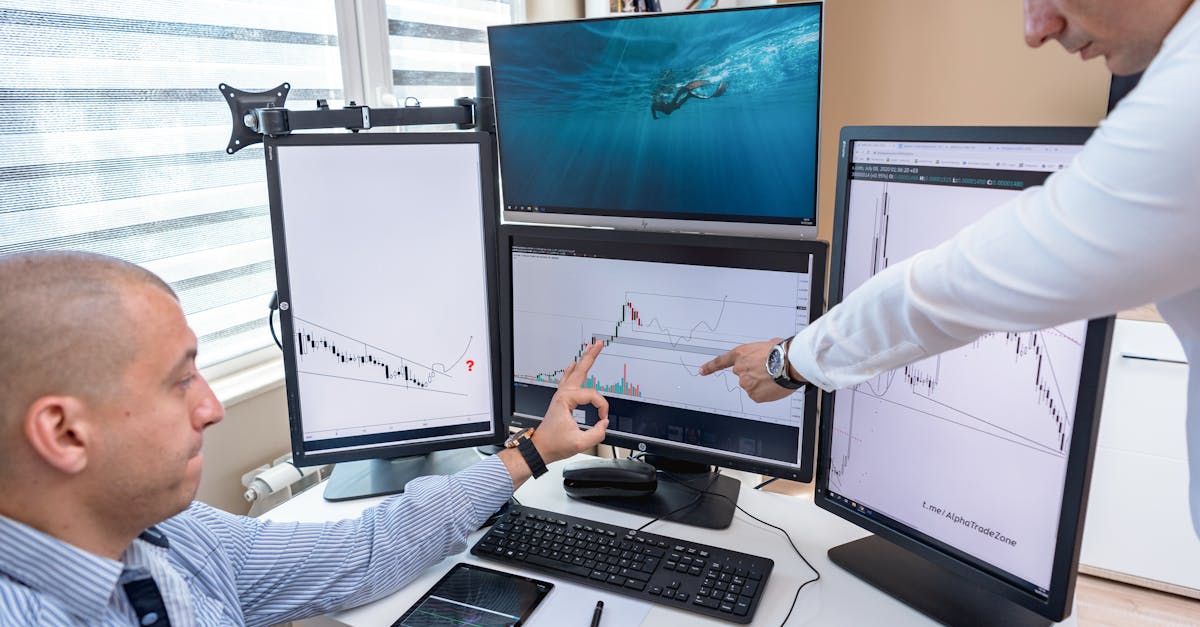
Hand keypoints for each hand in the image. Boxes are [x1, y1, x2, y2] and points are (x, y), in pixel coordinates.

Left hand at [532, 341, 609, 463]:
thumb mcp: (580, 443)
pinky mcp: (561, 399)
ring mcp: (561, 395)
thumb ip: (597, 433)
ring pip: (574, 372)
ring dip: (583, 359)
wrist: (541, 447)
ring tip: (590, 348)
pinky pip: (567, 379)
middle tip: (599, 344)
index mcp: (567, 400)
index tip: (603, 419)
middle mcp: (563, 394)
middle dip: (591, 356)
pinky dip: (572, 370)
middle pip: (580, 370)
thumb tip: (604, 423)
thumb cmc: (555, 444)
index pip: (593, 396)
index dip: (602, 408)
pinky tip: (573, 363)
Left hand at [698, 338, 804, 402]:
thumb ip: (758, 352)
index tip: (701, 371)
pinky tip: (774, 385)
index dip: (710, 367)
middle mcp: (740, 369)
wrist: (790, 362)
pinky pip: (759, 395)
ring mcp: (746, 383)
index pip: (720, 362)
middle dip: (753, 374)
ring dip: (761, 383)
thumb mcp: (767, 344)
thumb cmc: (782, 351)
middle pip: (743, 375)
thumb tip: (762, 356)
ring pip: (752, 385)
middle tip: (768, 370)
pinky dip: (766, 392)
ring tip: (775, 376)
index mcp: (741, 354)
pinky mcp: (754, 395)